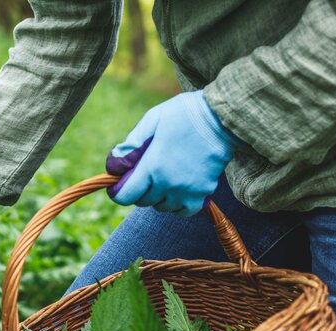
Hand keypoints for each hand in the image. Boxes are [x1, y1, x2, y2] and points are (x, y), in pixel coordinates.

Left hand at [105, 90, 239, 216]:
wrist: (222, 118)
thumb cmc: (183, 115)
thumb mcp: (152, 120)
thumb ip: (131, 145)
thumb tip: (113, 166)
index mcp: (153, 166)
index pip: (126, 196)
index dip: (118, 192)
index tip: (118, 185)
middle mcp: (169, 183)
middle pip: (143, 201)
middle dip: (139, 189)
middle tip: (145, 171)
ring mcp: (187, 190)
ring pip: (162, 207)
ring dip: (158, 196)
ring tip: (163, 176)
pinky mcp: (203, 193)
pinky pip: (183, 211)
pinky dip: (177, 204)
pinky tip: (178, 189)